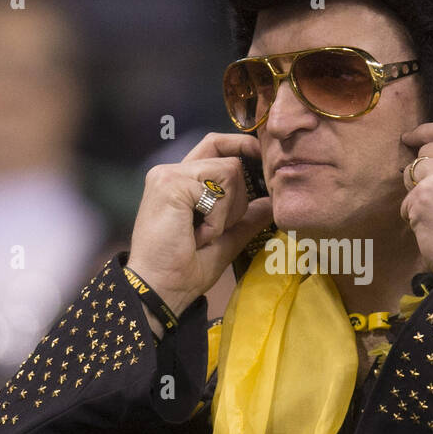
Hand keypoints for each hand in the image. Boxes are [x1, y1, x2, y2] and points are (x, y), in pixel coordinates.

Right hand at [127, 132, 273, 320]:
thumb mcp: (226, 240)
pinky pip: (219, 190)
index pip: (214, 145)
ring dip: (228, 211)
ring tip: (204, 234)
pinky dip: (217, 219)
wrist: (161, 289)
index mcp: (181, 181)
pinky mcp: (171, 183)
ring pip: (230, 172)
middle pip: (229, 159)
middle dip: (239, 197)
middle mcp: (172, 172)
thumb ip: (247, 218)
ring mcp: (169, 175)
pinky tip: (199, 236)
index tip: (261, 156)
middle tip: (218, 229)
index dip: (240, 145)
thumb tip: (271, 203)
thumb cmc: (185, 269)